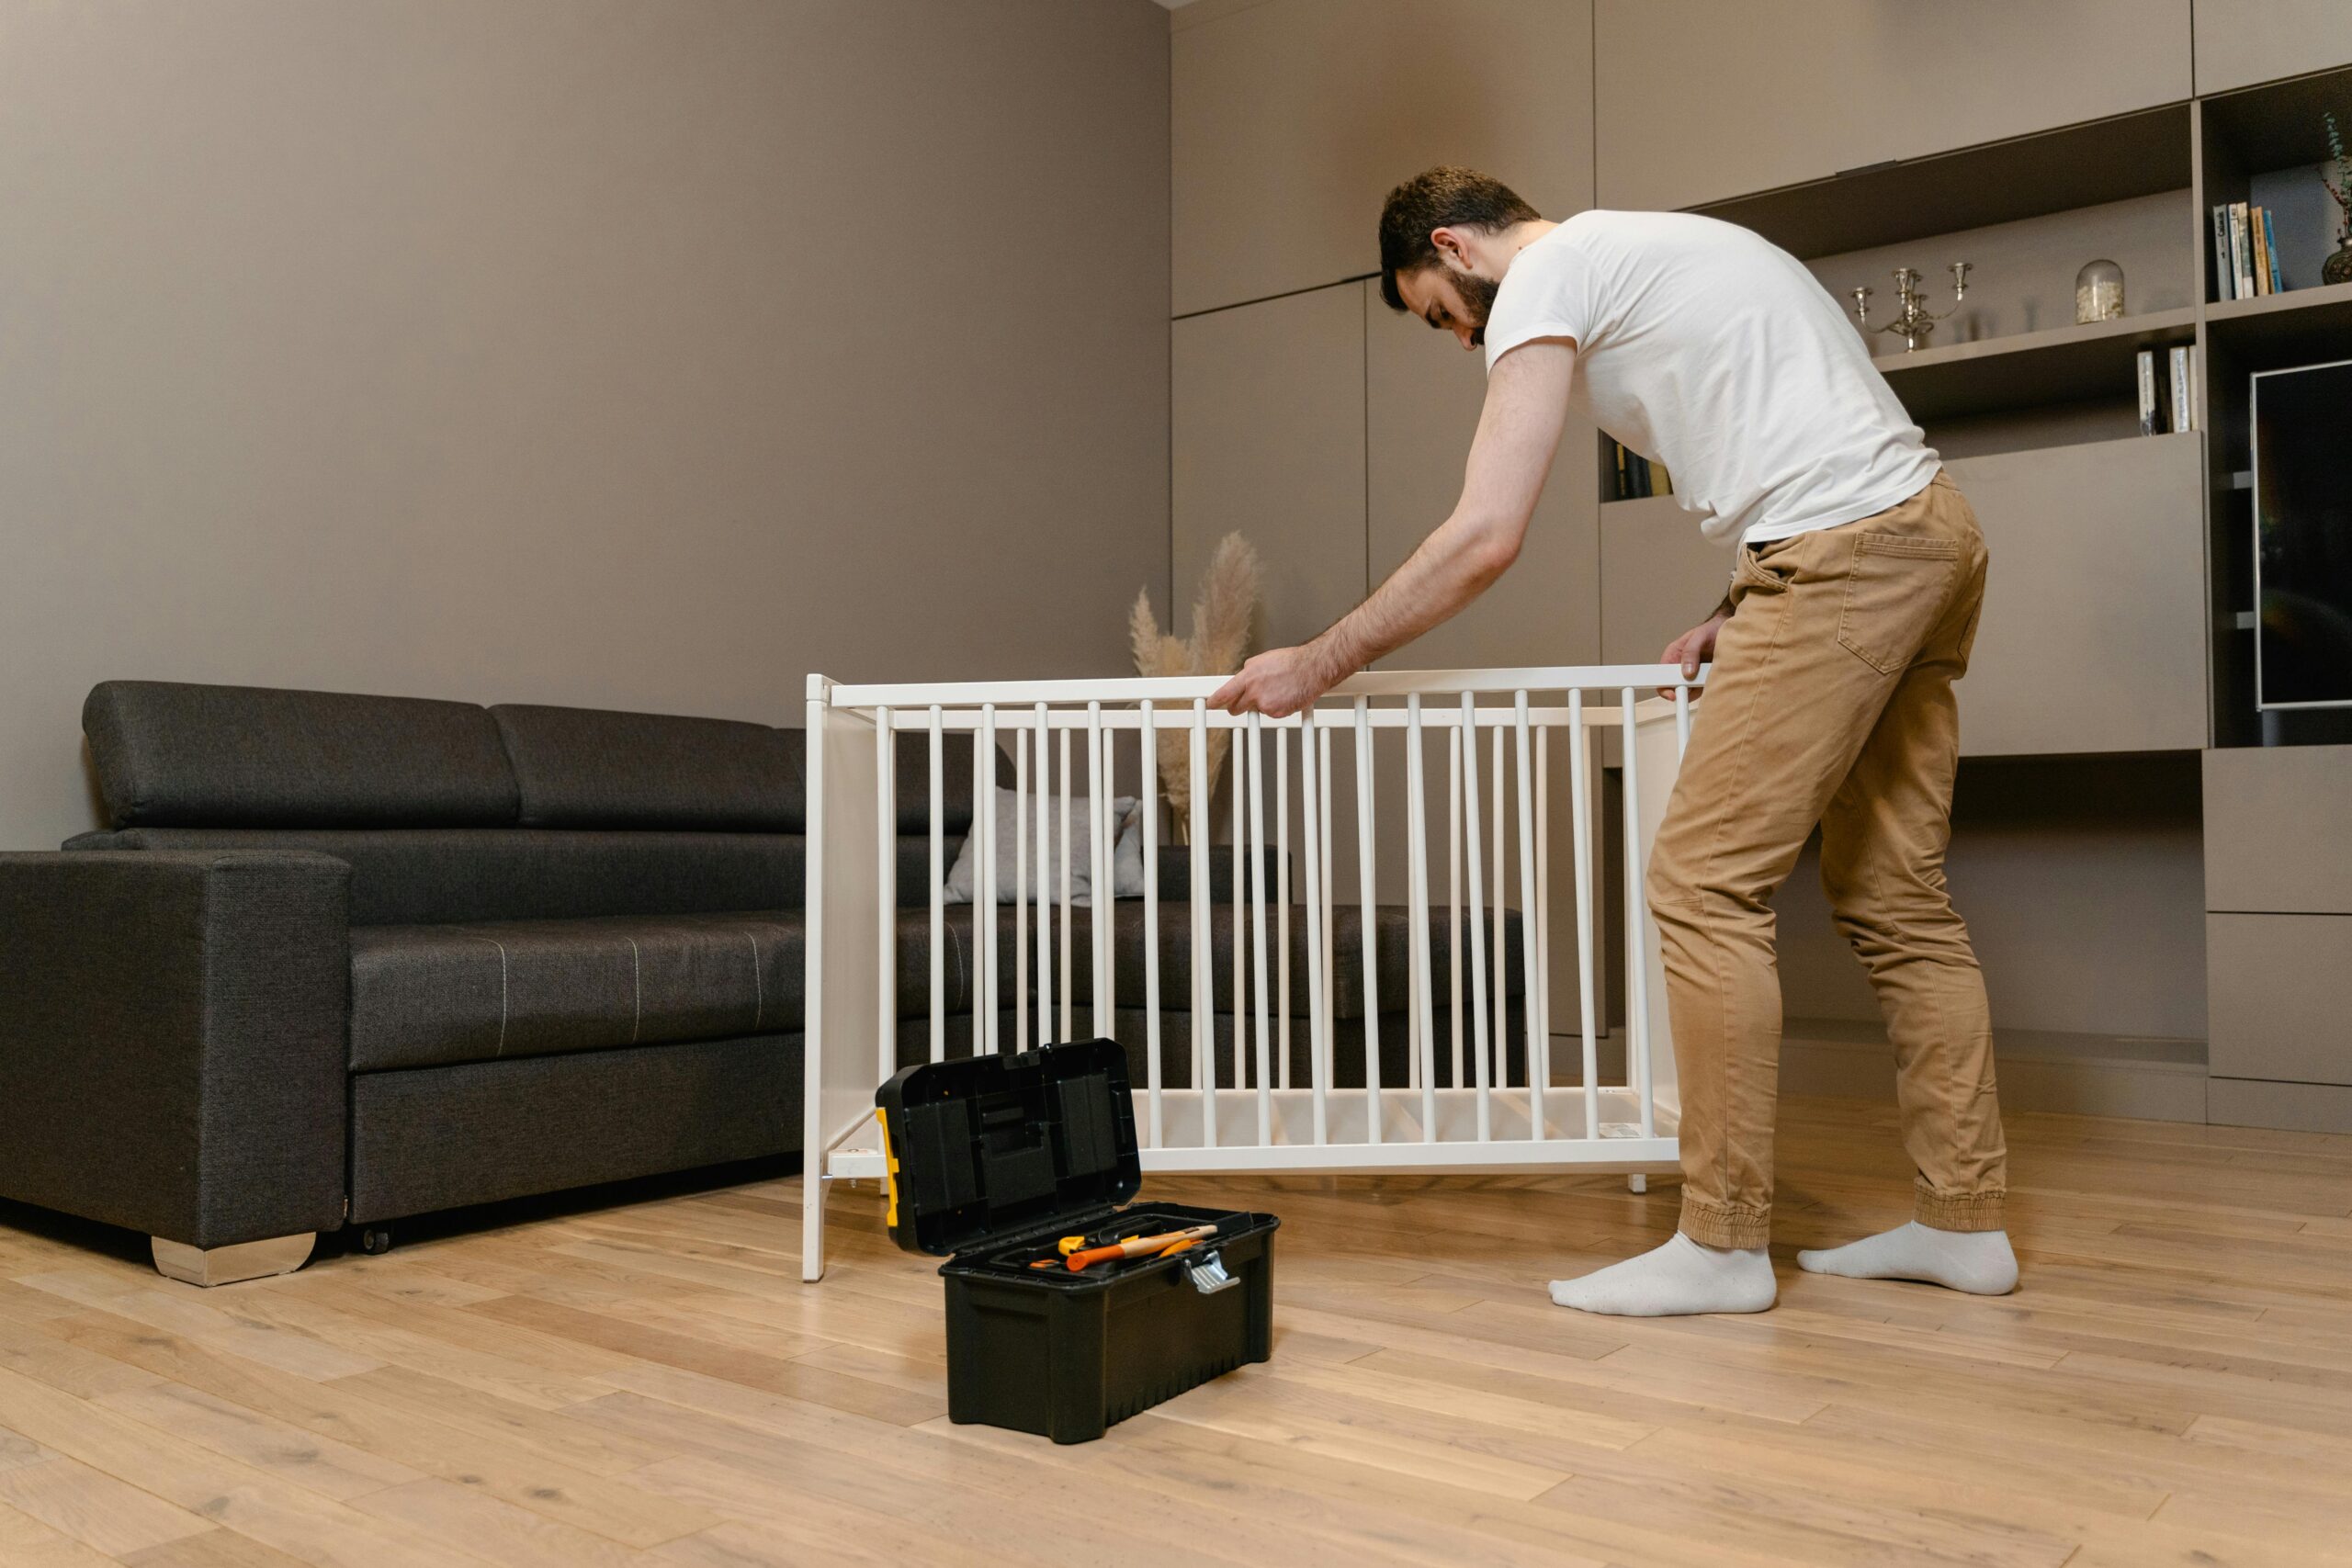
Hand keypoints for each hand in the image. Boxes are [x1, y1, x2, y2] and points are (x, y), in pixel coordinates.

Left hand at [1208, 644, 1339, 717]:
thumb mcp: (1264, 660)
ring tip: (1276, 691)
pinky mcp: (1277, 713)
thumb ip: (1249, 671)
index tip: (1211, 704)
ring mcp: (1265, 704)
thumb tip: (1242, 677)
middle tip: (1244, 703)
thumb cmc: (1291, 662)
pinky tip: (1285, 696)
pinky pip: (1271, 714)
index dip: (1215, 701)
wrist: (1313, 668)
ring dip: (1261, 704)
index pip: (1224, 693)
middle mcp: (1254, 691)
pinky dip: (1276, 708)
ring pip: (1256, 710)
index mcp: (1248, 676)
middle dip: (1237, 707)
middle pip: (1235, 708)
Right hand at [1658, 612, 1728, 697]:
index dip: (1664, 687)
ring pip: (1688, 691)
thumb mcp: (1699, 637)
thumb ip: (1690, 652)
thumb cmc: (1711, 630)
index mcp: (1673, 655)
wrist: (1729, 632)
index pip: (1661, 675)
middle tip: (1693, 689)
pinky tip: (1712, 683)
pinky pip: (1701, 691)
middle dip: (1683, 691)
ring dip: (1697, 691)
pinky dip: (1706, 690)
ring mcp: (1692, 675)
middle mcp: (1680, 667)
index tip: (1672, 695)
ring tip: (1707, 682)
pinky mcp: (1703, 680)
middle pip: (1674, 686)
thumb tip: (1687, 673)